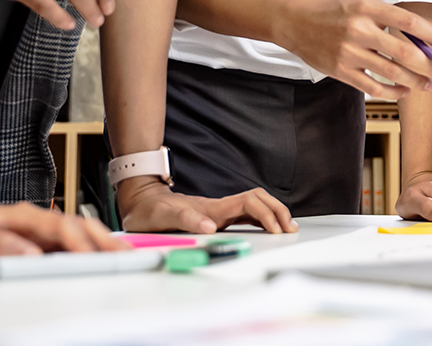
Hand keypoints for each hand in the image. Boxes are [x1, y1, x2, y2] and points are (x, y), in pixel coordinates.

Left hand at [0, 200, 128, 257]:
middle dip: (102, 239)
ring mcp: (41, 230)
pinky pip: (72, 244)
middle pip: (78, 226)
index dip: (76, 240)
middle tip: (125, 255)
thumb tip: (30, 254)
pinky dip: (91, 250)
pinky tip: (104, 258)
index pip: (57, 226)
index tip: (88, 255)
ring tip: (124, 258)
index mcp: (21, 215)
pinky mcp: (42, 241)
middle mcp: (36, 220)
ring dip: (102, 244)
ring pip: (79, 234)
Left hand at [116, 177, 296, 233]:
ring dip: (273, 213)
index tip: (276, 230)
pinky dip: (263, 218)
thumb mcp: (162, 217)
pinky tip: (269, 227)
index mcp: (211, 208)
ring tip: (288, 228)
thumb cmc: (150, 211)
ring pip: (256, 205)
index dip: (266, 215)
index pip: (249, 205)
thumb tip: (211, 228)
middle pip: (259, 200)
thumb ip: (186, 220)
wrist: (141, 201)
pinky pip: (247, 213)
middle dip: (278, 212)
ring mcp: (220, 210)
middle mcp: (219, 207)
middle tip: (291, 229)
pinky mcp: (217, 215)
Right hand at [271, 0, 431, 99]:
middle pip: (405, 52)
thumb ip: (387, 21)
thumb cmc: (335, 13)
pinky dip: (392, 91)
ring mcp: (349, 52)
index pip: (409, 22)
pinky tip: (403, 91)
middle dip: (429, 65)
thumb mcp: (361, 5)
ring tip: (427, 85)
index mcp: (368, 8)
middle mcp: (360, 30)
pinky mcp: (341, 71)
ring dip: (415, 82)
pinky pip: (373, 86)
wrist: (296, 23)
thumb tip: (421, 43)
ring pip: (392, 72)